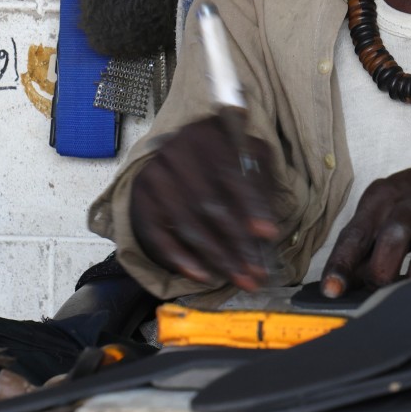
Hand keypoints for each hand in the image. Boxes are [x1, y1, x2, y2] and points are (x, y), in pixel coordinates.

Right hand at [130, 114, 278, 290]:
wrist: (180, 156)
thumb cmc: (224, 160)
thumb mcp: (250, 160)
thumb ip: (261, 188)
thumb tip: (266, 232)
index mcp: (208, 133)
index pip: (230, 172)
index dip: (251, 205)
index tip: (269, 234)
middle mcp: (176, 149)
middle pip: (208, 203)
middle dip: (236, 243)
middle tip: (255, 272)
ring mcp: (155, 174)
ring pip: (186, 223)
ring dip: (215, 257)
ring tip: (238, 279)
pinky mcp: (141, 196)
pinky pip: (158, 234)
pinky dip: (181, 258)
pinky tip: (202, 276)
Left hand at [320, 150, 410, 295]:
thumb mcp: (389, 202)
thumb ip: (367, 237)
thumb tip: (344, 280)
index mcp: (381, 197)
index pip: (353, 236)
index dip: (340, 267)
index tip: (331, 290)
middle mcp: (408, 208)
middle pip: (382, 263)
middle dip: (378, 283)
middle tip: (381, 284)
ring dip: (407, 288)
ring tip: (407, 282)